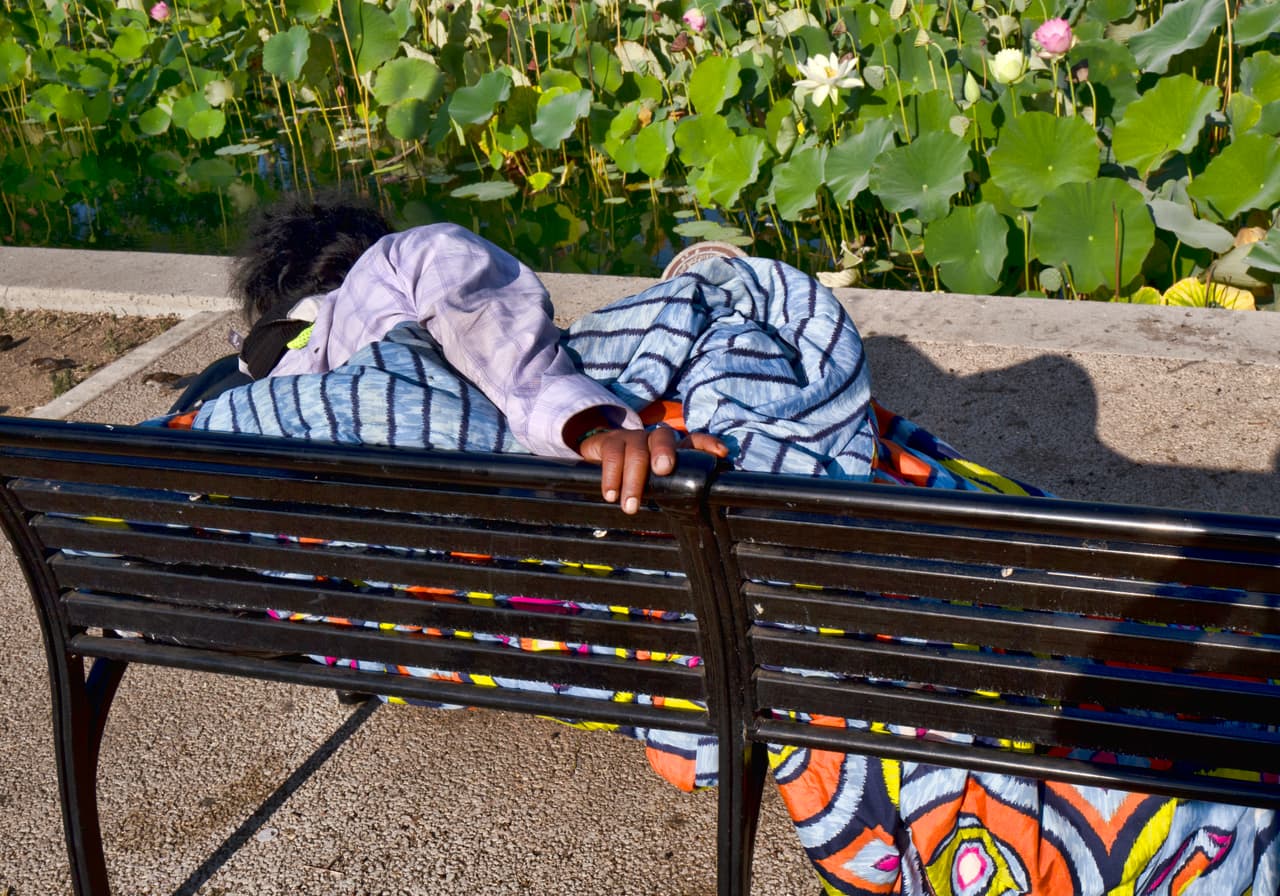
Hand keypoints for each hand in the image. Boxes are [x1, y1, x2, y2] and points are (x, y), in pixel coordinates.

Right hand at [577, 426, 727, 513]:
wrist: (598, 458)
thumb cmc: (636, 475)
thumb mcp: (658, 483)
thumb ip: (674, 490)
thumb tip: (698, 519)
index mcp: (672, 449)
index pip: (694, 440)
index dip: (708, 444)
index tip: (721, 453)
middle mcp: (655, 438)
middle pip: (663, 437)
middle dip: (664, 452)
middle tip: (663, 470)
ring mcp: (633, 437)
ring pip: (636, 450)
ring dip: (632, 479)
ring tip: (630, 506)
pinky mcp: (610, 440)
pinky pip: (612, 454)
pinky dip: (611, 476)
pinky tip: (610, 494)